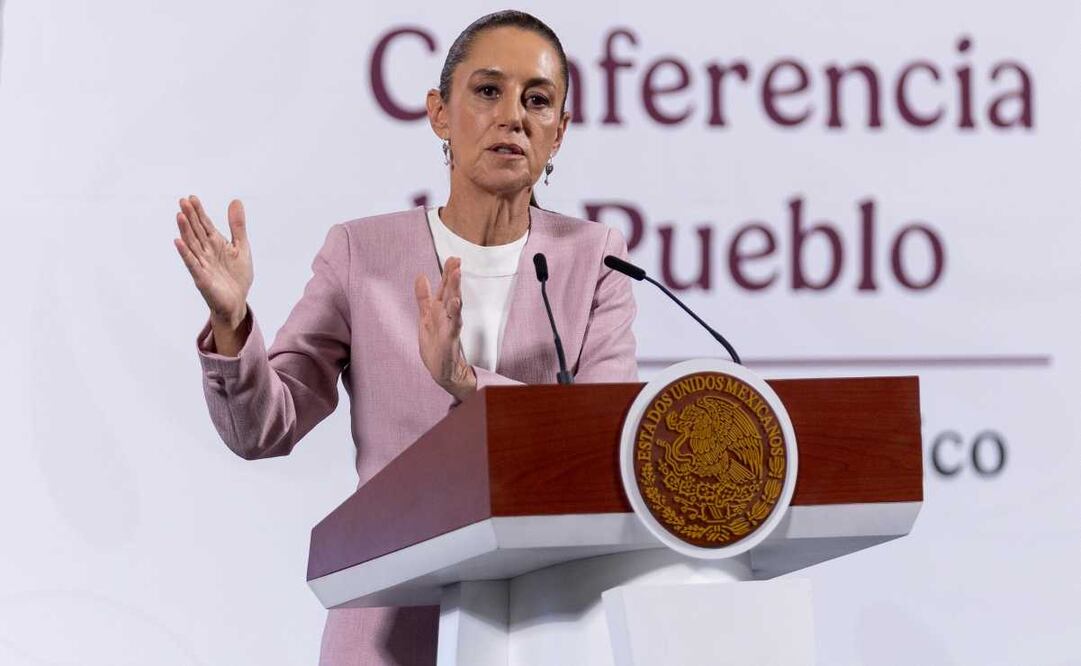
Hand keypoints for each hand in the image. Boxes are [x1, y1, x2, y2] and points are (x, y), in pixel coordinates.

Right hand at [173, 195, 252, 328]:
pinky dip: (185, 254)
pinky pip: (192, 264)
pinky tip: (179, 242)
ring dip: (185, 231)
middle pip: (196, 231)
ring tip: (179, 216)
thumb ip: (237, 226)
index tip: (192, 198)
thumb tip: (235, 201)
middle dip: (190, 217)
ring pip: (192, 245)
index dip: (199, 212)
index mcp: (216, 244)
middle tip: (182, 201)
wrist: (237, 302)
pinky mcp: (202, 278)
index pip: (205, 225)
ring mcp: (202, 264)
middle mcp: (206, 252)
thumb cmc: (237, 276)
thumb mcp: (241, 247)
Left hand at [414, 257, 476, 400]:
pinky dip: (455, 312)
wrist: (442, 370)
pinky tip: (456, 302)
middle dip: (453, 276)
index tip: (454, 258)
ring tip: (457, 274)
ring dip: (456, 289)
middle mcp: (448, 315)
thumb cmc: (436, 344)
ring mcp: (451, 325)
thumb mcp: (425, 316)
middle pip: (451, 292)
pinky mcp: (451, 338)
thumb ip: (424, 297)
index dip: (448, 273)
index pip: (446, 287)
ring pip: (455, 304)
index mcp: (441, 309)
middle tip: (457, 260)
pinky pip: (454, 323)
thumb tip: (421, 275)